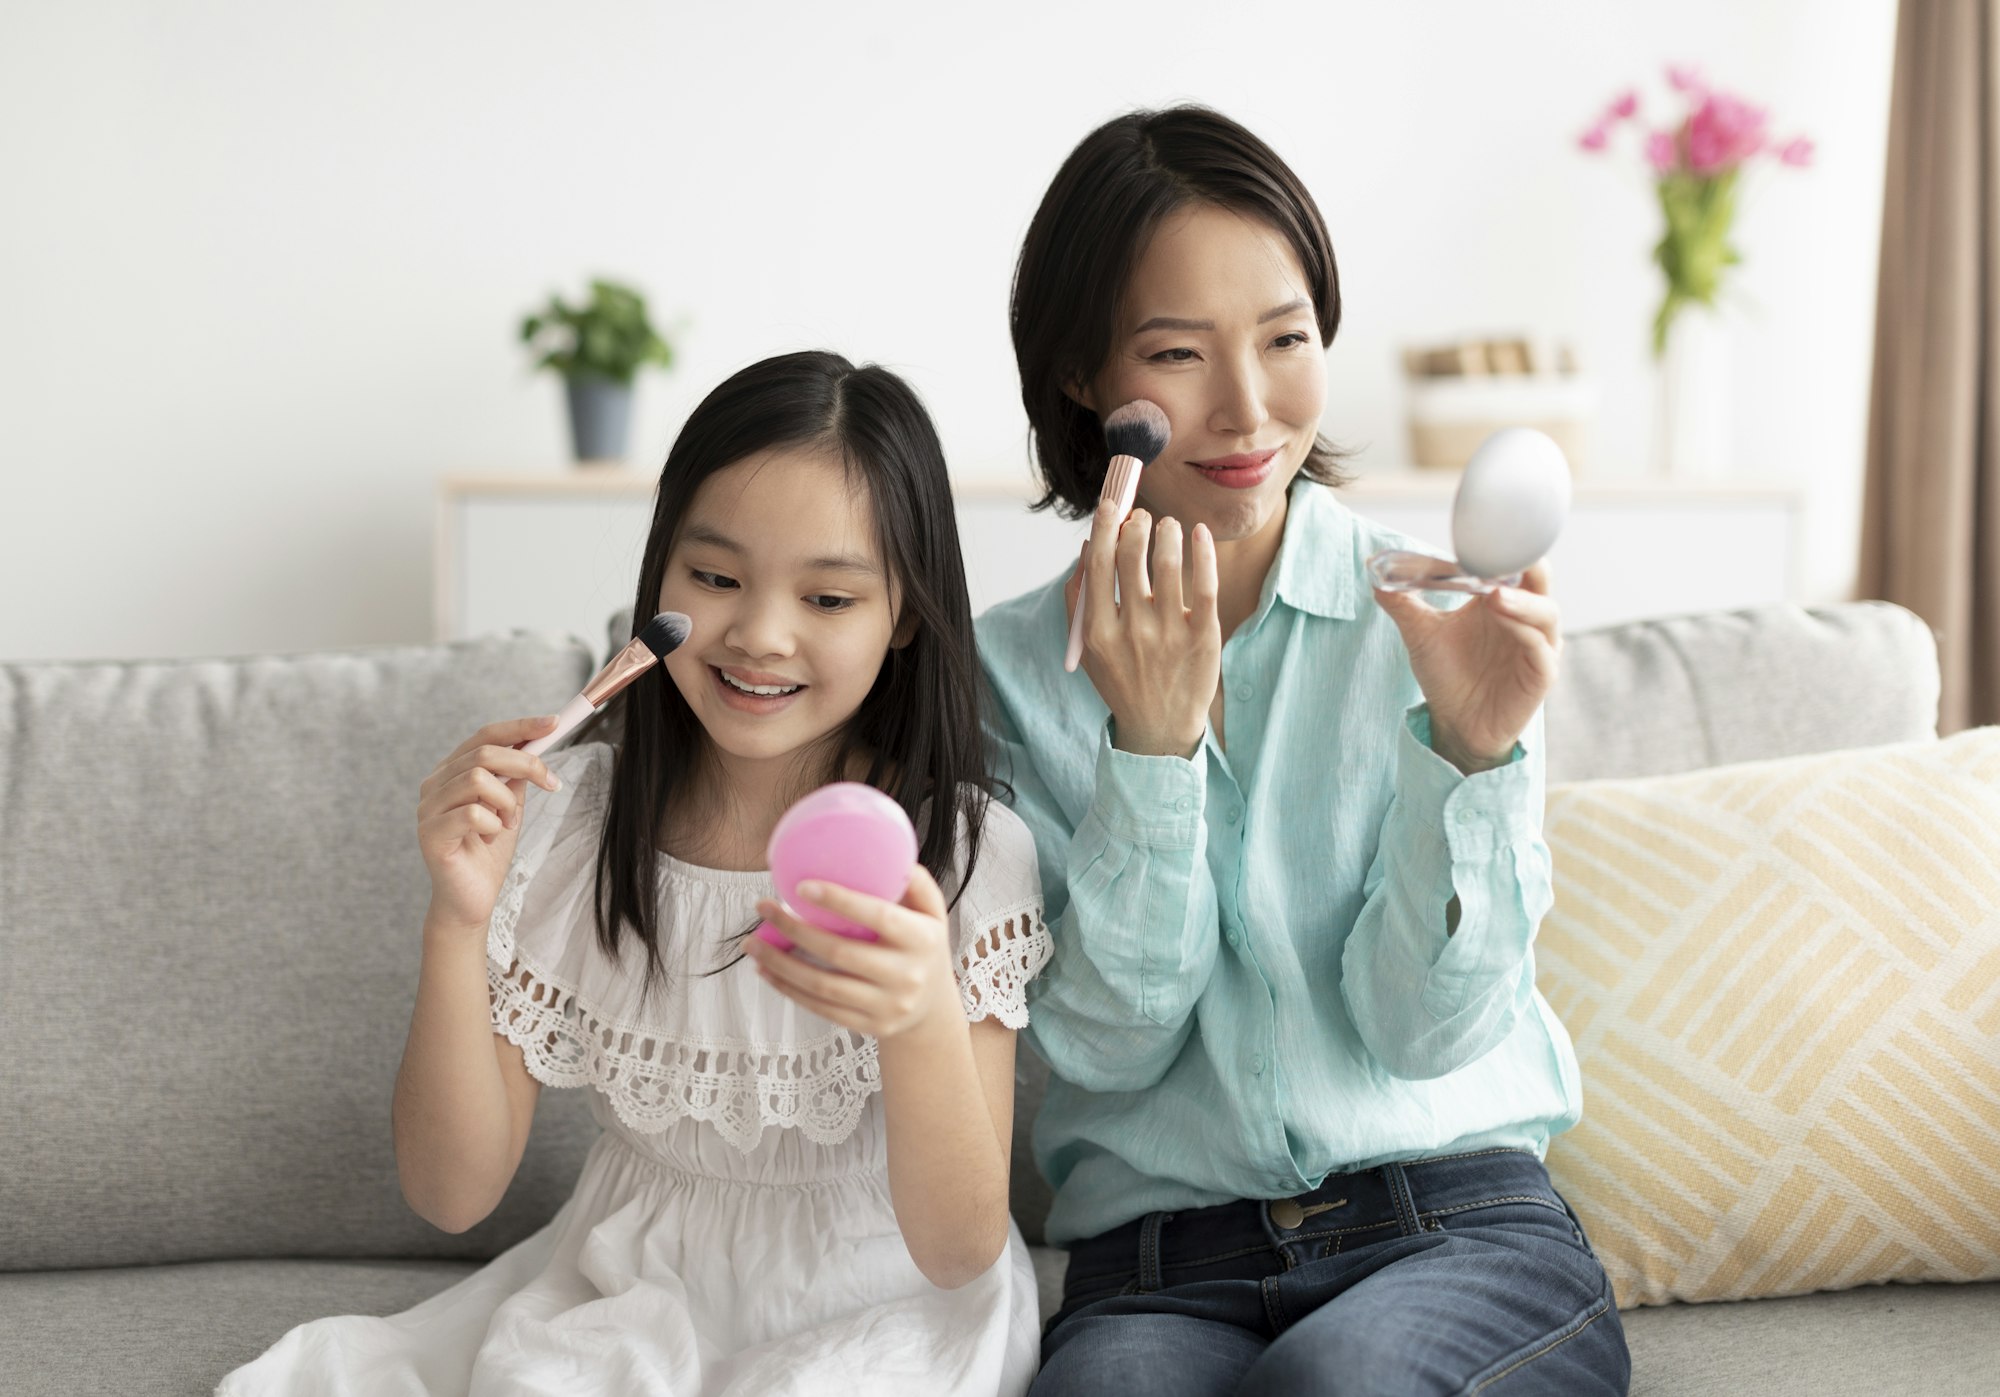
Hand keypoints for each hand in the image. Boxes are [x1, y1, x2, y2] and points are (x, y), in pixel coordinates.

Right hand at [416, 715, 563, 930]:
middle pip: (484, 753)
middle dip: (526, 764)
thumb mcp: (509, 807)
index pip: (484, 736)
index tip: (554, 722)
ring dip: (506, 801)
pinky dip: (493, 825)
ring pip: (478, 778)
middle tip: (550, 783)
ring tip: (508, 823)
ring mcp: (427, 809)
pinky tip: (490, 839)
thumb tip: (536, 747)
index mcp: (451, 772)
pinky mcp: (430, 834)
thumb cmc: (487, 854)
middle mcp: (434, 785)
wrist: (472, 900)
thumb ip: (515, 778)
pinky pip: (472, 813)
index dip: (520, 727)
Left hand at [745, 866, 961, 1041]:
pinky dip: (788, 988)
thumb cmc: (923, 947)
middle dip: (794, 929)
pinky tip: (767, 970)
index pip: (879, 916)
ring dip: (780, 963)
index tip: (801, 887)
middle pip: (839, 953)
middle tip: (763, 907)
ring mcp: (887, 1005)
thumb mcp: (932, 912)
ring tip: (751, 943)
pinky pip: (820, 1008)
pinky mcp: (868, 1026)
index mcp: (922, 939)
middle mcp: (906, 975)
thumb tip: (888, 850)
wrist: (932, 1010)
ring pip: (822, 985)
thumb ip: (914, 882)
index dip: (840, 901)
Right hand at [1066, 499, 1221, 757]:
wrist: (1161, 729)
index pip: (1100, 565)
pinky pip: (1206, 584)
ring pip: (1170, 564)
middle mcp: (1133, 632)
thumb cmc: (1122, 680)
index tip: (1112, 506)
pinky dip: (1203, 552)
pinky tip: (1199, 535)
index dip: (1106, 528)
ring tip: (1168, 526)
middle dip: (1137, 525)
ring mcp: (1170, 635)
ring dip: (1167, 533)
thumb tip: (1090, 545)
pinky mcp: (1203, 638)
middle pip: (1133, 559)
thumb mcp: (1088, 647)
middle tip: (1143, 517)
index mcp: (1099, 633)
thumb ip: (1080, 598)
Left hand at [1371, 560, 1561, 770]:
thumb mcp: (1420, 632)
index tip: (1472, 536)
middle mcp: (1526, 617)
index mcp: (1502, 599)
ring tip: (1494, 592)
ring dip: (1522, 600)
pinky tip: (1500, 616)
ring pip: (1545, 612)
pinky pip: (1539, 647)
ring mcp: (1538, 645)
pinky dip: (1523, 629)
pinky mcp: (1541, 674)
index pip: (1512, 563)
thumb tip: (1372, 568)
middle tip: (1501, 551)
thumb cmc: (1446, 675)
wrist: (1454, 724)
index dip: (1496, 549)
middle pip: (1540, 578)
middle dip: (1525, 561)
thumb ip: (1402, 601)